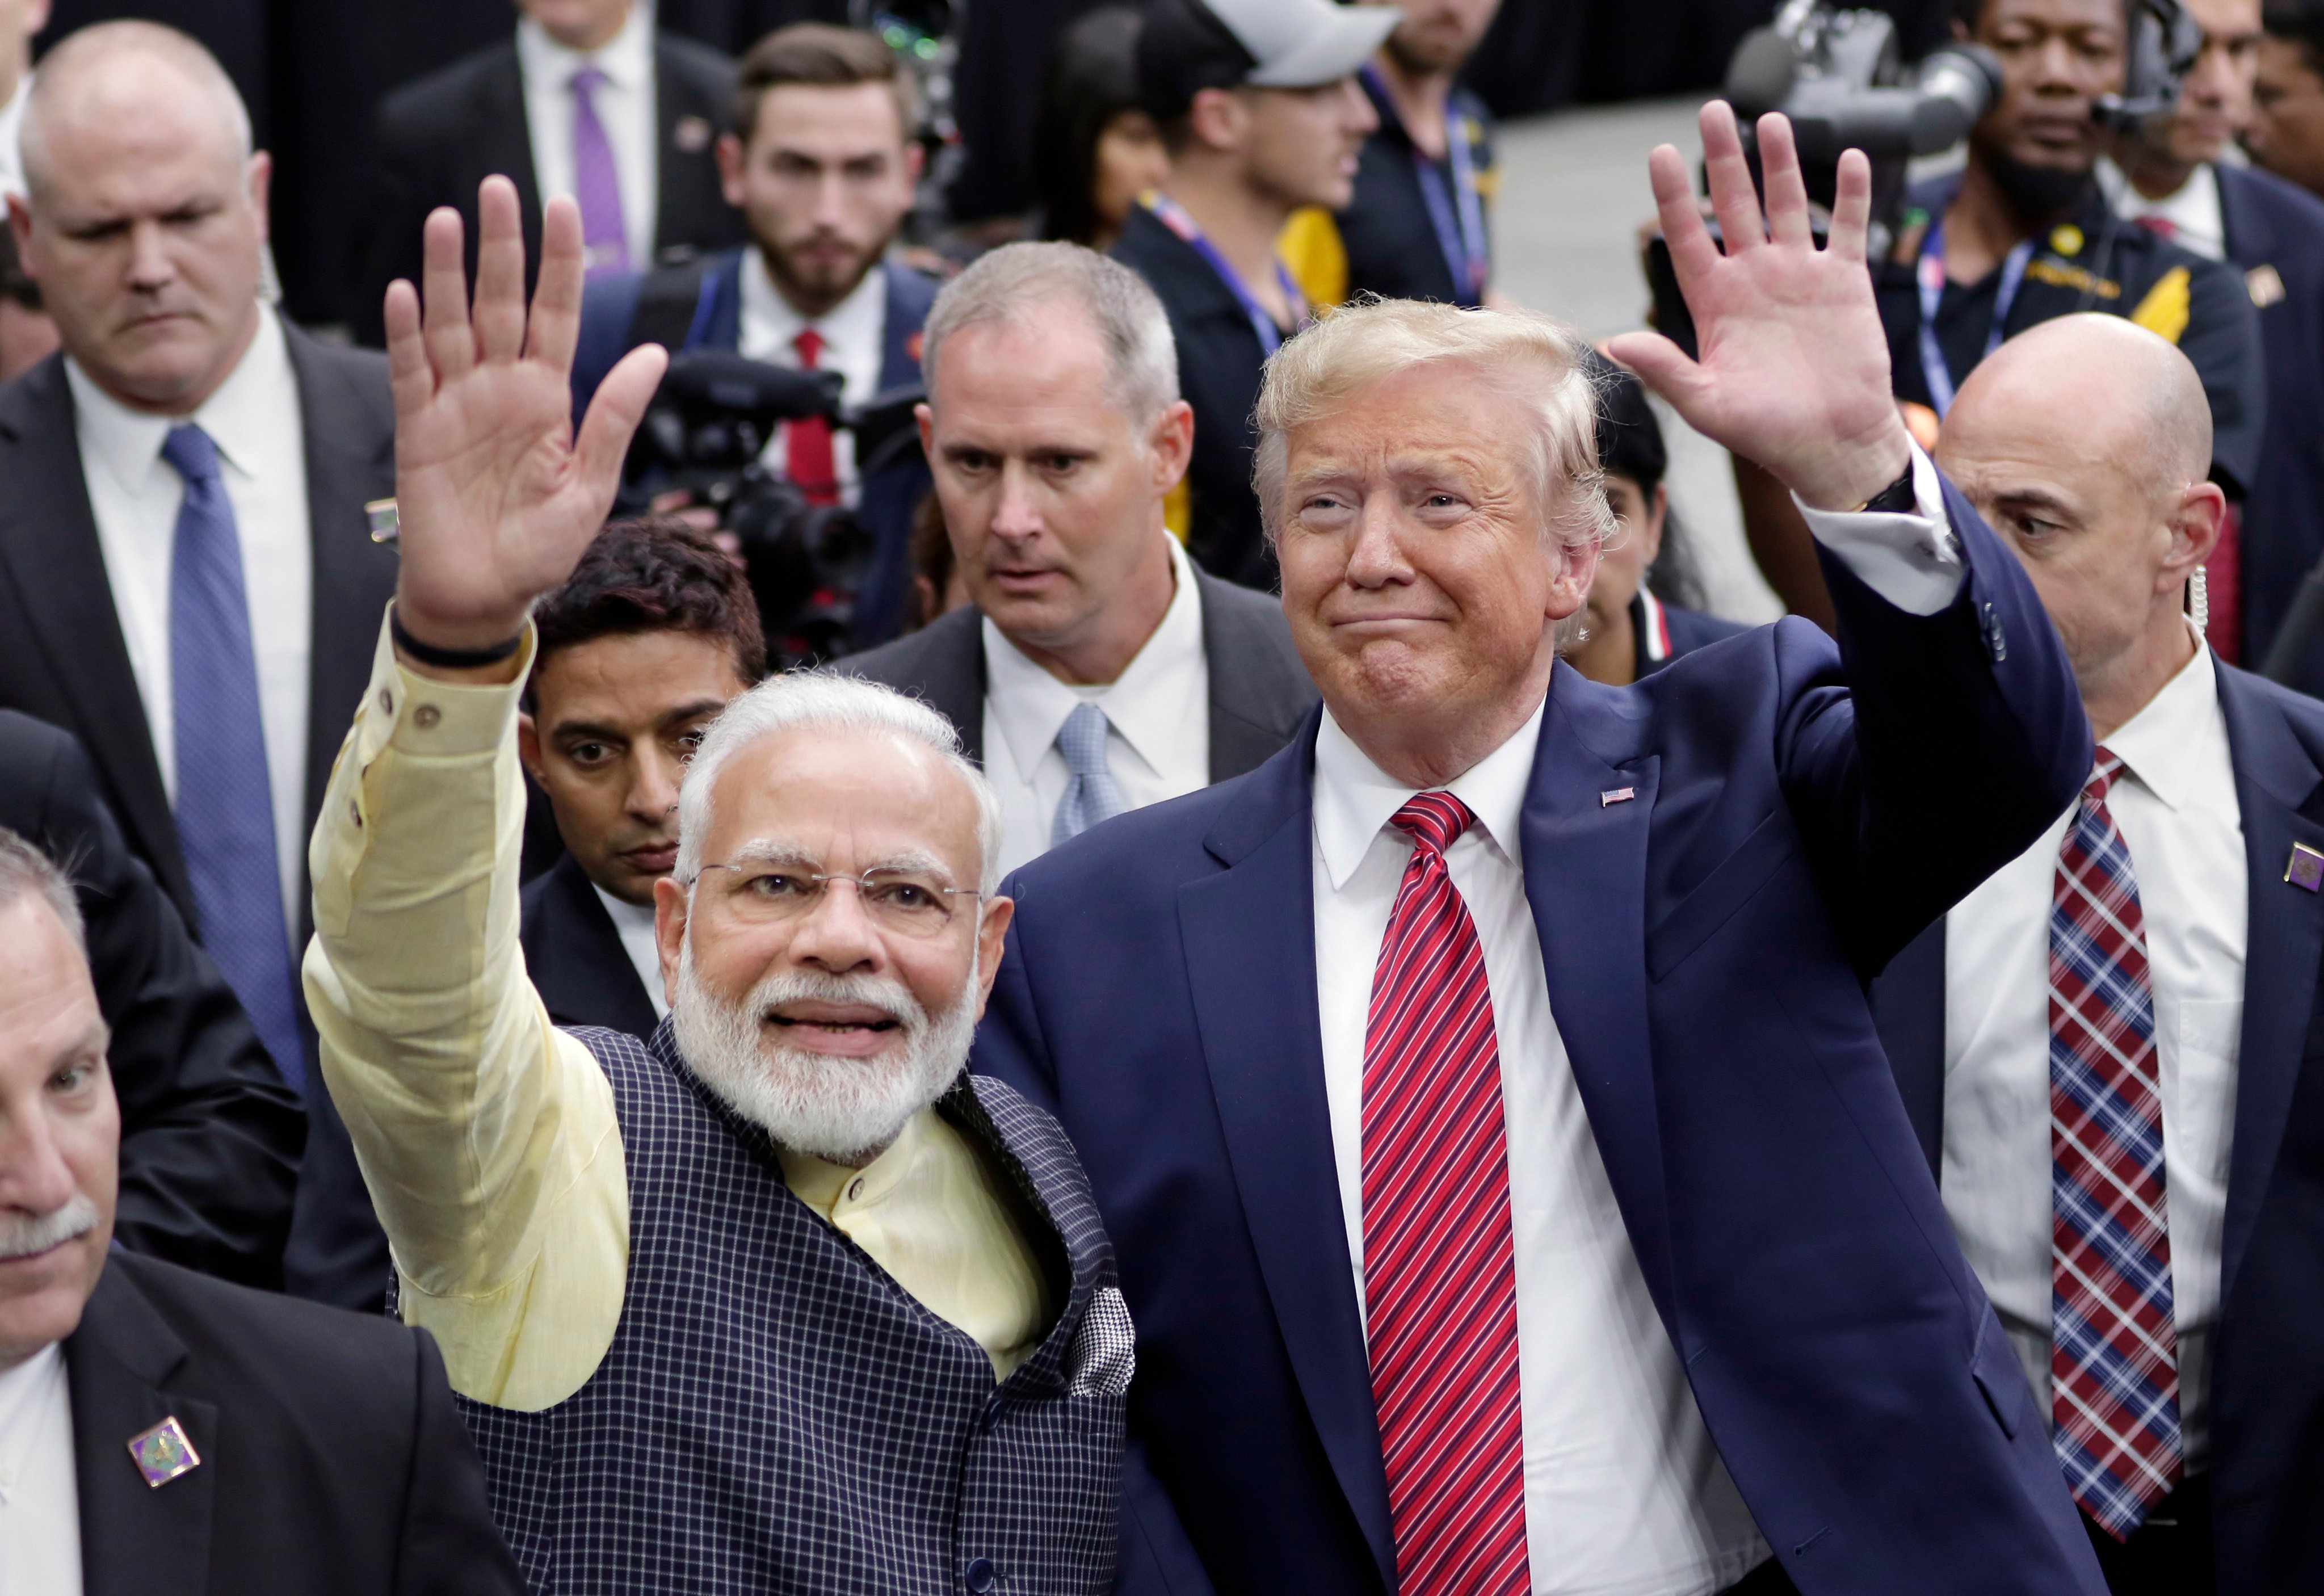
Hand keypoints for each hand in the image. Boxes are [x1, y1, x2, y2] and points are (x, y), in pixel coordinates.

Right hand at [383, 177, 667, 658]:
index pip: (557, 314)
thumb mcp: (592, 486)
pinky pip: (411, 371)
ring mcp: (456, 403)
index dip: (560, 261)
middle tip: (499, 186)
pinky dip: (408, 333)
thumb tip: (653, 353)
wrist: (484, 596)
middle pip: (501, 302)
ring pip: (451, 323)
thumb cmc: (540, 548)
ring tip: (446, 220)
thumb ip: (615, 418)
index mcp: (549, 398)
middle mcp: (502, 389)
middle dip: (501, 246)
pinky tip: (405, 292)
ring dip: (445, 273)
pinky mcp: (417, 428)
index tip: (564, 206)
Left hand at [1606, 104, 1911, 511]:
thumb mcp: (1706, 404)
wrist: (1831, 445)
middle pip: (1734, 204)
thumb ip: (1665, 369)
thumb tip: (1615, 342)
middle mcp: (1753, 279)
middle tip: (1713, 111)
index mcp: (1715, 302)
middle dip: (1724, 158)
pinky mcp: (1844, 282)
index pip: (1687, 237)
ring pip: (1786, 204)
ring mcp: (1799, 275)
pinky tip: (1850, 157)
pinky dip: (1851, 194)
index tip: (1661, 154)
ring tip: (1770, 119)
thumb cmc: (1766, 432)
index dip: (1673, 196)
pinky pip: (1846, 227)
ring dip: (1779, 162)